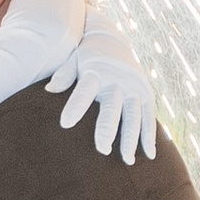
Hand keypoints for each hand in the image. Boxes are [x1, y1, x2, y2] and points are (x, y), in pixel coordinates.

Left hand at [46, 10, 159, 164]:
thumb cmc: (86, 57)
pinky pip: (149, 117)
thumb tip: (49, 89)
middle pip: (112, 108)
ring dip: (131, 138)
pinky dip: (150, 135)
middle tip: (102, 150)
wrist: (111, 39)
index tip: (65, 124)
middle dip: (107, 129)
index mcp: (95, 73)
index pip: (83, 91)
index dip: (75, 106)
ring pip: (134, 116)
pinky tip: (149, 155)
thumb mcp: (73, 60)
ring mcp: (134, 87)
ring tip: (127, 160)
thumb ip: (64, 75)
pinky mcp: (146, 93)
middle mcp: (117, 81)